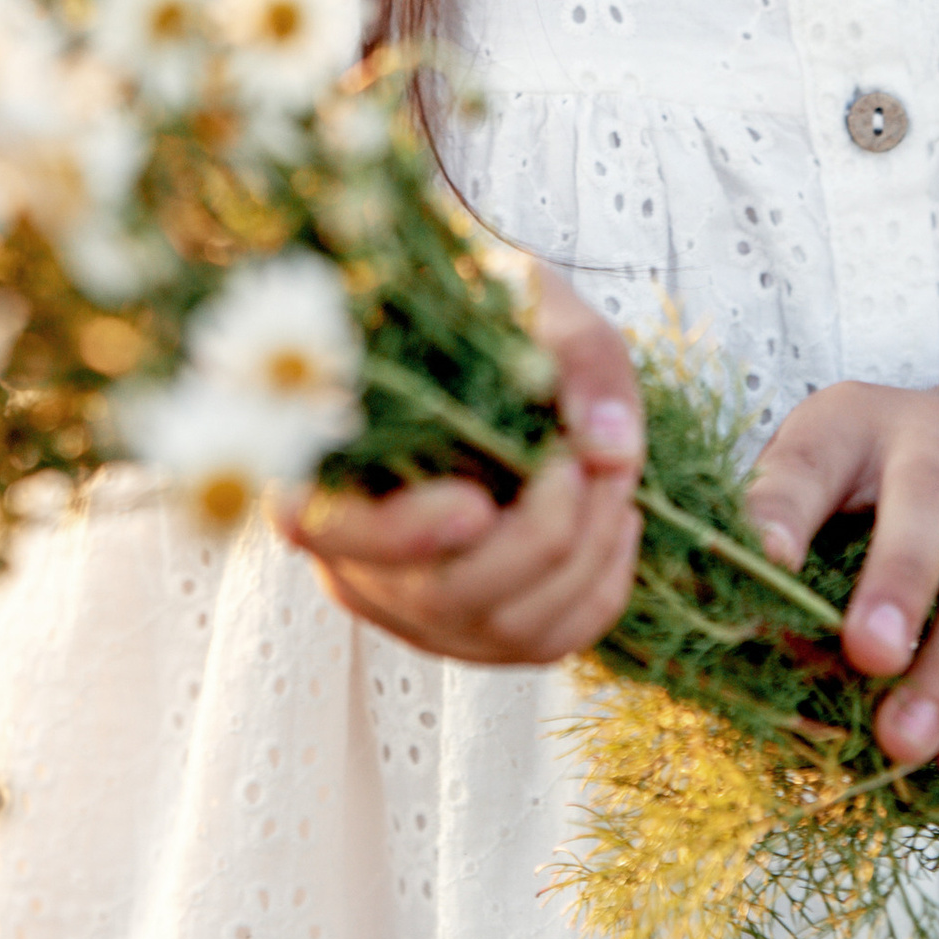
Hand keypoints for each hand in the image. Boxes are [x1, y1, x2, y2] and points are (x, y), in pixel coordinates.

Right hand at [279, 266, 643, 665]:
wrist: (494, 341)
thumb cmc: (491, 308)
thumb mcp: (532, 296)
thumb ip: (576, 356)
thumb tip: (613, 446)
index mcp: (323, 458)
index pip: (321, 526)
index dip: (398, 534)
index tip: (476, 503)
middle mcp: (353, 552)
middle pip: (440, 596)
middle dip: (537, 539)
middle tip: (583, 462)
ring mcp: (412, 603)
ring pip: (504, 628)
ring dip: (584, 559)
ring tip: (611, 475)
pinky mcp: (472, 627)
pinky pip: (546, 643)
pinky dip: (599, 590)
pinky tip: (618, 519)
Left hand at [740, 377, 938, 787]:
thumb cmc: (880, 484)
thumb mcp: (818, 477)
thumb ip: (781, 540)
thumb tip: (736, 631)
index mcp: (856, 422)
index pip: (813, 456)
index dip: (786, 506)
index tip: (765, 561)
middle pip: (930, 505)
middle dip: (899, 580)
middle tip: (867, 655)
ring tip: (905, 743)